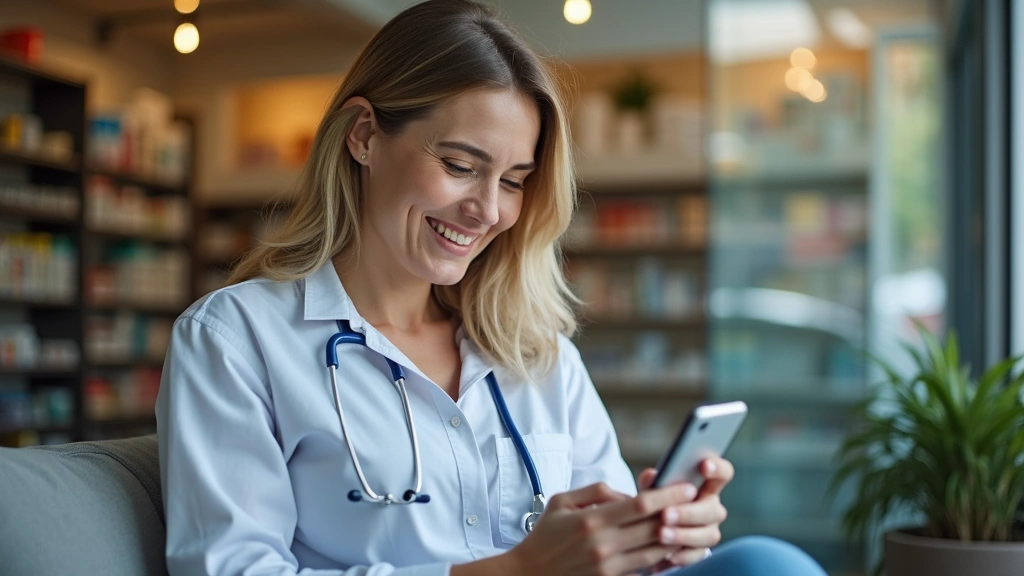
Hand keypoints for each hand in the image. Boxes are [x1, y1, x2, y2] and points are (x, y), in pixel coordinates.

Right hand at [505, 481, 698, 575]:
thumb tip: (628, 493)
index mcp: (592, 520)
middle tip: (697, 502)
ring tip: (689, 524)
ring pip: (656, 552)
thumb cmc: (546, 535)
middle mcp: (603, 545)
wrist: (529, 574)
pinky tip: (671, 547)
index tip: (686, 486)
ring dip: (676, 537)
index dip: (668, 494)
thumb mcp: (562, 502)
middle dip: (679, 513)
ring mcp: (609, 568)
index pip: (640, 504)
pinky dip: (661, 559)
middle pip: (654, 528)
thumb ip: (596, 492)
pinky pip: (644, 570)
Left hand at [638, 457, 733, 570]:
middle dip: (689, 512)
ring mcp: (709, 530)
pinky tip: (667, 555)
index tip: (703, 466)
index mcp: (705, 486)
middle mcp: (712, 508)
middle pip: (713, 509)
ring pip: (708, 534)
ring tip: (661, 534)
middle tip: (666, 514)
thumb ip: (653, 482)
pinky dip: (682, 555)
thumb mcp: (653, 490)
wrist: (649, 531)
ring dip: (684, 535)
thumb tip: (651, 476)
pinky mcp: (700, 551)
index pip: (723, 473)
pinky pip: (697, 555)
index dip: (718, 468)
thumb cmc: (657, 502)